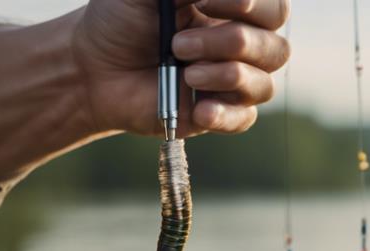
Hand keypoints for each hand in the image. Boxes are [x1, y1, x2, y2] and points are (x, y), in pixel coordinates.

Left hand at [73, 0, 289, 136]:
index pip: (274, 10)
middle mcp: (243, 47)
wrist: (93, 67)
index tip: (204, 2)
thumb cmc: (121, 20)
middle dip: (232, 43)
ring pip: (263, 85)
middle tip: (179, 43)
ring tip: (183, 70)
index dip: (253, 6)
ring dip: (225, 75)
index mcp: (233, 10)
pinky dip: (223, 114)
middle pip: (276, 49)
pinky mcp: (221, 116)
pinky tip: (198, 107)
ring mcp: (234, 84)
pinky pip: (243, 119)